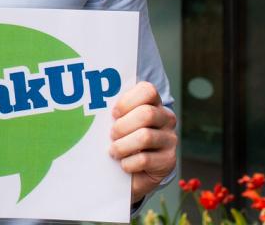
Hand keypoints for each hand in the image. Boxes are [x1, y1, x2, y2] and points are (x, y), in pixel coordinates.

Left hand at [108, 81, 176, 204]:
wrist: (134, 172)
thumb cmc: (122, 141)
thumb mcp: (119, 124)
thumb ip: (115, 114)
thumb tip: (94, 109)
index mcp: (154, 104)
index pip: (148, 90)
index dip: (127, 101)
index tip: (114, 114)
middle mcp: (166, 119)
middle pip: (146, 114)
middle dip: (122, 126)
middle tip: (112, 135)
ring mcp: (170, 139)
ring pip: (145, 137)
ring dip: (122, 146)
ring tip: (114, 151)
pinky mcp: (168, 161)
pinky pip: (144, 159)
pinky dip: (128, 163)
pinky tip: (124, 164)